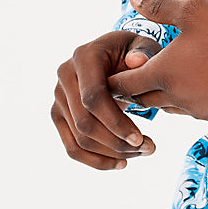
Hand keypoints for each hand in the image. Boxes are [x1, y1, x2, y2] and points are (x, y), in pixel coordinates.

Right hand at [51, 29, 160, 170]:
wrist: (114, 54)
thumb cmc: (133, 51)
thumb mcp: (143, 45)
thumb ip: (144, 51)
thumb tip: (137, 62)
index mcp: (84, 56)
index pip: (93, 98)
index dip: (116, 122)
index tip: (141, 139)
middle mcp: (65, 76)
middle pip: (85, 123)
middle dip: (117, 142)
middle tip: (149, 148)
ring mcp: (58, 96)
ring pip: (79, 139)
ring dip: (111, 153)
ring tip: (141, 153)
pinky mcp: (59, 114)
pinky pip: (72, 146)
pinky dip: (95, 160)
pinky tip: (121, 163)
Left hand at [106, 0, 207, 124]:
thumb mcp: (195, 12)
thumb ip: (161, 7)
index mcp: (163, 72)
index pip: (124, 84)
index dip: (115, 79)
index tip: (108, 76)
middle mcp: (174, 97)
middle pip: (142, 100)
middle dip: (135, 89)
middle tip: (133, 78)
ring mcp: (196, 110)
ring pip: (168, 107)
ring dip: (162, 95)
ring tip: (167, 80)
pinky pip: (193, 111)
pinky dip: (189, 100)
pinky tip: (200, 86)